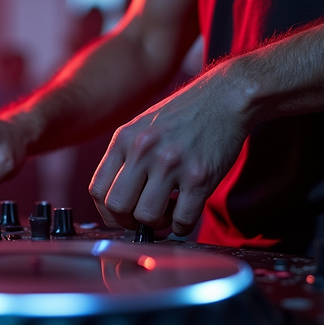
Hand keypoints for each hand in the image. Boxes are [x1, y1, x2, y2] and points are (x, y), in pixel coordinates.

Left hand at [89, 70, 250, 235]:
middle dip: (128, 222)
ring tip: (168, 211)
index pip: (97, 190)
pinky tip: (185, 213)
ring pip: (147, 217)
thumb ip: (125, 158)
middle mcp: (143, 150)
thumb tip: (114, 202)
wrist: (226, 98)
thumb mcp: (142, 128)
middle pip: (117, 207)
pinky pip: (183, 220)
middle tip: (144, 220)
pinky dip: (182, 226)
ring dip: (157, 224)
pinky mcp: (200, 176)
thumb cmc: (183, 116)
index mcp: (124, 139)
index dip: (107, 212)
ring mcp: (171, 163)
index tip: (120, 217)